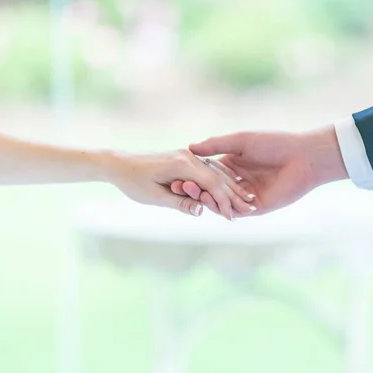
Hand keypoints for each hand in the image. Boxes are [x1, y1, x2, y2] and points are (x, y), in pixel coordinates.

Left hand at [99, 149, 255, 218]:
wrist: (120, 163)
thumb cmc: (134, 182)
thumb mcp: (155, 197)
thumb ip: (180, 203)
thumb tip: (201, 210)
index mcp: (182, 164)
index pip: (211, 183)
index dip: (224, 200)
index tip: (233, 216)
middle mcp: (189, 156)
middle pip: (219, 176)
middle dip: (235, 194)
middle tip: (251, 209)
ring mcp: (189, 156)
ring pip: (217, 172)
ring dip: (232, 187)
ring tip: (247, 200)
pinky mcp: (187, 159)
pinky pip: (210, 169)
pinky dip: (222, 180)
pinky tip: (233, 188)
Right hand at [171, 126, 348, 216]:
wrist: (302, 157)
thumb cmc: (274, 143)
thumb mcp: (241, 141)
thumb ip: (216, 146)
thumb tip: (190, 147)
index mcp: (233, 165)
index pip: (208, 173)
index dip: (192, 174)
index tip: (176, 173)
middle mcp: (238, 182)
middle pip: (211, 189)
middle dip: (195, 188)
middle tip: (178, 186)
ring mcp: (247, 196)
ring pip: (222, 202)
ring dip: (206, 199)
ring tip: (193, 194)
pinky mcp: (257, 208)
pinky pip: (237, 211)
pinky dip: (223, 208)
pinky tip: (211, 203)